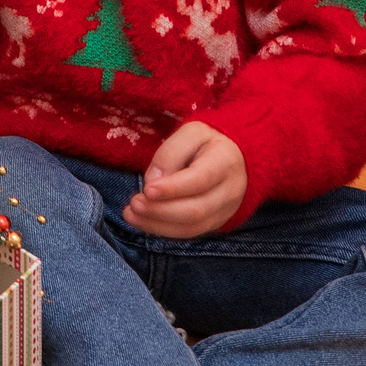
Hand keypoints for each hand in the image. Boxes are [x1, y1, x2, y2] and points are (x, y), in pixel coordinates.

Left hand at [123, 122, 246, 237]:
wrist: (234, 158)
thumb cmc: (207, 142)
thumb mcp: (190, 133)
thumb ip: (170, 153)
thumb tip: (152, 181)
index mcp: (226, 161)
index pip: (200, 179)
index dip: (173, 188)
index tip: (147, 189)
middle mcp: (230, 191)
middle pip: (196, 209)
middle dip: (161, 210)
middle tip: (134, 203)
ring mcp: (226, 211)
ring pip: (192, 227)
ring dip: (158, 224)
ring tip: (131, 214)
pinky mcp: (215, 222)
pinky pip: (190, 233)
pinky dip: (164, 230)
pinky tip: (144, 222)